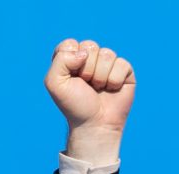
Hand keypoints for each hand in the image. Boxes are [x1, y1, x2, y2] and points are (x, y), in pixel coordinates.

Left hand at [44, 39, 134, 166]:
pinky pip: (121, 64)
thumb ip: (60, 59)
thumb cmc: (74, 105)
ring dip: (100, 76)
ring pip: (107, 54)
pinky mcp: (124, 70)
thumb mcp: (54, 83)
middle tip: (85, 85)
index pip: (70, 44)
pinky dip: (114, 80)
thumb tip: (84, 52)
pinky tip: (111, 89)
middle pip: (89, 46)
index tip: (70, 77)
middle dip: (86, 69)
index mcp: (71, 59)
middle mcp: (89, 58)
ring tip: (97, 89)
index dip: (70, 60)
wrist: (94, 124)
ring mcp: (108, 63)